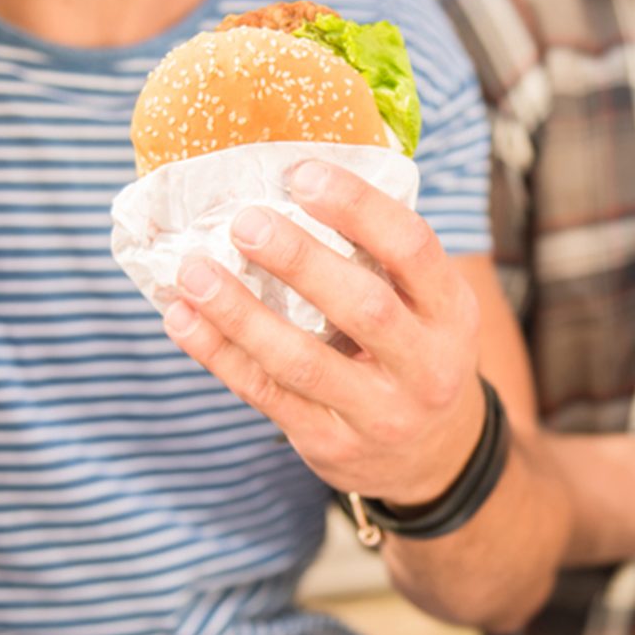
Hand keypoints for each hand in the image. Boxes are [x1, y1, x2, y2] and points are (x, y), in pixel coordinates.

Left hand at [163, 160, 485, 505]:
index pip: (413, 250)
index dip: (359, 208)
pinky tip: (183, 320)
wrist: (432, 459)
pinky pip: (265, 396)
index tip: (302, 175)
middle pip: (362, 308)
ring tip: (194, 273)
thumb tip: (297, 180)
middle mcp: (424, 366)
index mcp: (451, 313)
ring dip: (240, 314)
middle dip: (299, 261)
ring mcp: (377, 413)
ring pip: (300, 361)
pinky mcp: (329, 444)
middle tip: (244, 223)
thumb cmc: (411, 355)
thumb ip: (380, 258)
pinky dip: (219, 355)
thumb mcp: (427, 308)